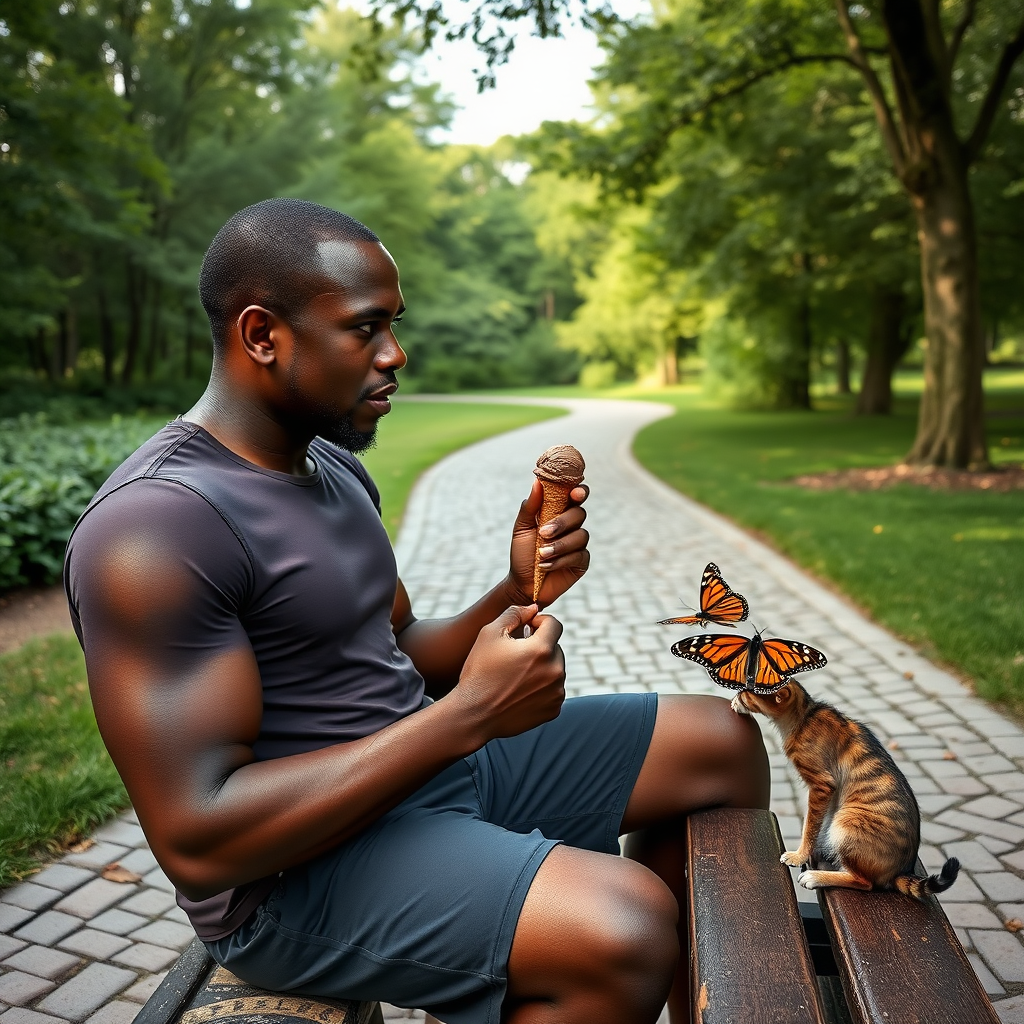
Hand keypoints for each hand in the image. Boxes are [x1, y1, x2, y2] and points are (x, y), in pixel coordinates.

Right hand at [450, 605, 564, 739]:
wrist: (474, 714)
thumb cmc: (479, 671)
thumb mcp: (489, 634)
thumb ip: (513, 614)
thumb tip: (532, 608)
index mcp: (542, 649)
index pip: (554, 624)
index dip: (539, 622)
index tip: (526, 628)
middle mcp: (555, 670)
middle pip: (555, 648)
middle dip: (539, 647)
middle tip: (515, 656)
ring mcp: (556, 692)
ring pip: (555, 669)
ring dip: (541, 667)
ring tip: (515, 676)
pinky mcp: (554, 709)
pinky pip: (553, 690)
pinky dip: (542, 687)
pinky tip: (520, 691)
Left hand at [506, 479, 589, 607]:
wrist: (522, 584)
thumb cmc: (522, 554)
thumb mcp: (521, 529)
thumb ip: (530, 506)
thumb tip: (537, 482)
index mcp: (558, 512)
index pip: (574, 495)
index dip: (579, 491)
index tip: (574, 493)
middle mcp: (572, 526)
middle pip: (579, 514)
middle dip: (562, 523)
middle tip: (544, 533)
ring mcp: (578, 543)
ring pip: (581, 535)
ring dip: (559, 545)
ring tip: (541, 554)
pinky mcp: (582, 561)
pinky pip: (578, 555)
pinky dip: (560, 560)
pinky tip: (545, 566)